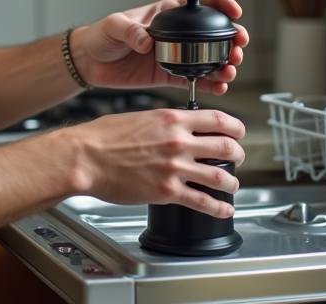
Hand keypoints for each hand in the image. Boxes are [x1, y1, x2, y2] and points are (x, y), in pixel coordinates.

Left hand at [68, 0, 248, 93]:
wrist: (89, 62)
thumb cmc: (101, 35)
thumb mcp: (114, 26)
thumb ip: (131, 31)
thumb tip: (146, 41)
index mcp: (168, 14)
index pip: (202, 3)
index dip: (222, 4)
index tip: (235, 13)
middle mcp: (177, 34)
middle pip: (213, 34)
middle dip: (231, 40)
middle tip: (238, 49)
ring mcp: (175, 56)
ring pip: (209, 59)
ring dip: (225, 64)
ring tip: (230, 71)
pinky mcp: (169, 75)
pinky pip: (194, 80)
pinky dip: (209, 84)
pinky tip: (219, 87)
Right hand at [68, 108, 245, 216]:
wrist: (85, 157)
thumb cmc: (103, 137)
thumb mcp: (140, 116)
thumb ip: (163, 121)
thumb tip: (175, 126)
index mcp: (173, 119)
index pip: (219, 119)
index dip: (236, 127)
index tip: (239, 133)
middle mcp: (179, 142)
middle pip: (226, 147)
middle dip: (239, 155)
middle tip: (239, 159)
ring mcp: (175, 168)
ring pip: (220, 176)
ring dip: (232, 183)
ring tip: (233, 186)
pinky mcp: (167, 191)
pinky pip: (202, 202)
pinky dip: (219, 208)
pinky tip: (224, 210)